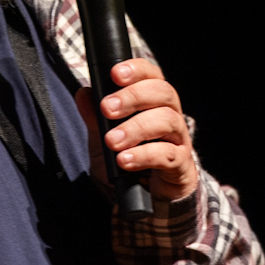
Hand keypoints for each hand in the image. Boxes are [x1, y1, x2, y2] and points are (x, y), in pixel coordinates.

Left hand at [75, 58, 197, 201]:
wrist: (146, 194)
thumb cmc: (128, 156)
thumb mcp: (103, 138)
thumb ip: (95, 118)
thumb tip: (83, 94)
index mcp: (153, 100)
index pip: (151, 75)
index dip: (136, 70)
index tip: (115, 74)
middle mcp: (170, 113)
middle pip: (163, 92)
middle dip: (133, 97)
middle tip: (107, 109)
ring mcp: (178, 138)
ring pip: (167, 121)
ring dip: (136, 128)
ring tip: (112, 141)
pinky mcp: (180, 163)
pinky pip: (168, 154)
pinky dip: (144, 156)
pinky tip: (124, 160)